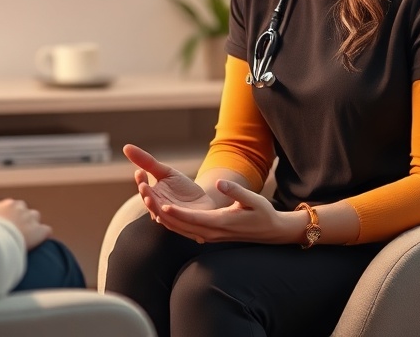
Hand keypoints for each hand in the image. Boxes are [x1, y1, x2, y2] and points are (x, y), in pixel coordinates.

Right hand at [0, 197, 51, 249]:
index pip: (2, 207)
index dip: (2, 217)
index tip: (0, 227)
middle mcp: (12, 207)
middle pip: (19, 207)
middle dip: (18, 217)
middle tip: (14, 233)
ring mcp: (26, 218)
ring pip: (33, 216)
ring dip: (31, 224)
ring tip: (27, 237)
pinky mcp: (37, 231)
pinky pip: (45, 230)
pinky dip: (43, 235)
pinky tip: (40, 242)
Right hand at [123, 144, 218, 220]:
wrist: (203, 202)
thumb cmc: (182, 188)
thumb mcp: (165, 172)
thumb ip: (146, 161)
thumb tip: (125, 146)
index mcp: (153, 197)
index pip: (144, 189)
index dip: (141, 182)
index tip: (139, 171)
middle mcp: (159, 210)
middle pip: (150, 203)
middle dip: (145, 195)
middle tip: (143, 186)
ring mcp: (172, 219)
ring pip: (160, 215)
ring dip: (154, 207)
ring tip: (149, 198)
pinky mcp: (186, 224)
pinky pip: (177, 222)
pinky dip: (171, 216)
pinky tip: (167, 208)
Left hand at [156, 178, 297, 244]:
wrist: (270, 231)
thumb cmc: (263, 213)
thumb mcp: (253, 199)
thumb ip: (236, 191)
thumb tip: (220, 183)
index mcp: (223, 223)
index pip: (196, 220)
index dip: (179, 214)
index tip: (164, 207)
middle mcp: (214, 232)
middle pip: (184, 227)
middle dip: (165, 216)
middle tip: (149, 200)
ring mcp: (211, 236)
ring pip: (183, 230)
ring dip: (167, 220)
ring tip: (151, 205)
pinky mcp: (210, 235)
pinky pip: (188, 231)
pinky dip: (175, 224)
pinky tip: (164, 214)